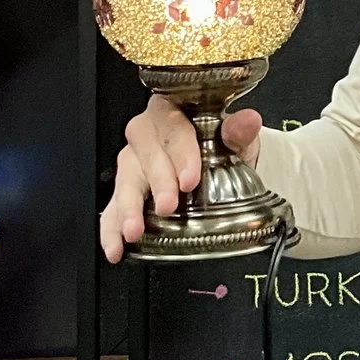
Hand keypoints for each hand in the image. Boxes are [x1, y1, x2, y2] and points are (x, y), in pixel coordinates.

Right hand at [97, 96, 262, 260]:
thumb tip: (248, 121)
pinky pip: (111, 208)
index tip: (190, 179)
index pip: (172, 126)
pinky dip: (110, 229)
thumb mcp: (233, 138)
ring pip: (125, 180)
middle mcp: (146, 134)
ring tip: (134, 230)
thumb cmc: (219, 143)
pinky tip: (115, 247)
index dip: (180, 153)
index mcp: (171, 112)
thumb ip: (238, 131)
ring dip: (128, 207)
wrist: (218, 163)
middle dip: (156, 182)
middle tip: (167, 206)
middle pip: (145, 153)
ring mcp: (133, 163)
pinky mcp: (125, 191)